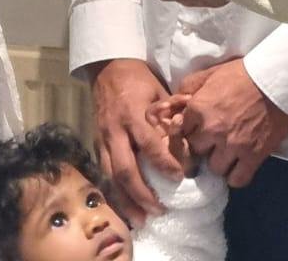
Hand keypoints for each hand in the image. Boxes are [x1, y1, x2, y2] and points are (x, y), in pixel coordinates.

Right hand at [88, 59, 186, 226]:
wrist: (107, 67)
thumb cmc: (138, 78)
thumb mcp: (158, 90)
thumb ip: (170, 115)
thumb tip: (191, 139)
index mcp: (132, 113)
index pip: (149, 144)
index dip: (164, 162)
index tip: (180, 176)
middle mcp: (115, 130)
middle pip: (125, 169)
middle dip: (141, 193)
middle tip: (158, 210)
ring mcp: (103, 138)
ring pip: (111, 176)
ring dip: (125, 200)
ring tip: (140, 220)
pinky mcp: (97, 143)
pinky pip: (104, 173)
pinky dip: (114, 192)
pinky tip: (124, 207)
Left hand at [174, 59, 287, 187]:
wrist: (277, 79)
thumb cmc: (243, 74)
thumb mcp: (211, 73)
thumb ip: (189, 86)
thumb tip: (176, 103)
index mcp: (198, 109)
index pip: (181, 132)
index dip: (189, 132)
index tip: (197, 131)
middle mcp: (212, 130)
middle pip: (196, 152)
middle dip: (203, 147)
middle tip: (213, 142)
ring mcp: (232, 145)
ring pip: (215, 168)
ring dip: (219, 162)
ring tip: (228, 154)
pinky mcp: (253, 156)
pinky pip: (237, 179)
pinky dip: (236, 176)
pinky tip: (239, 166)